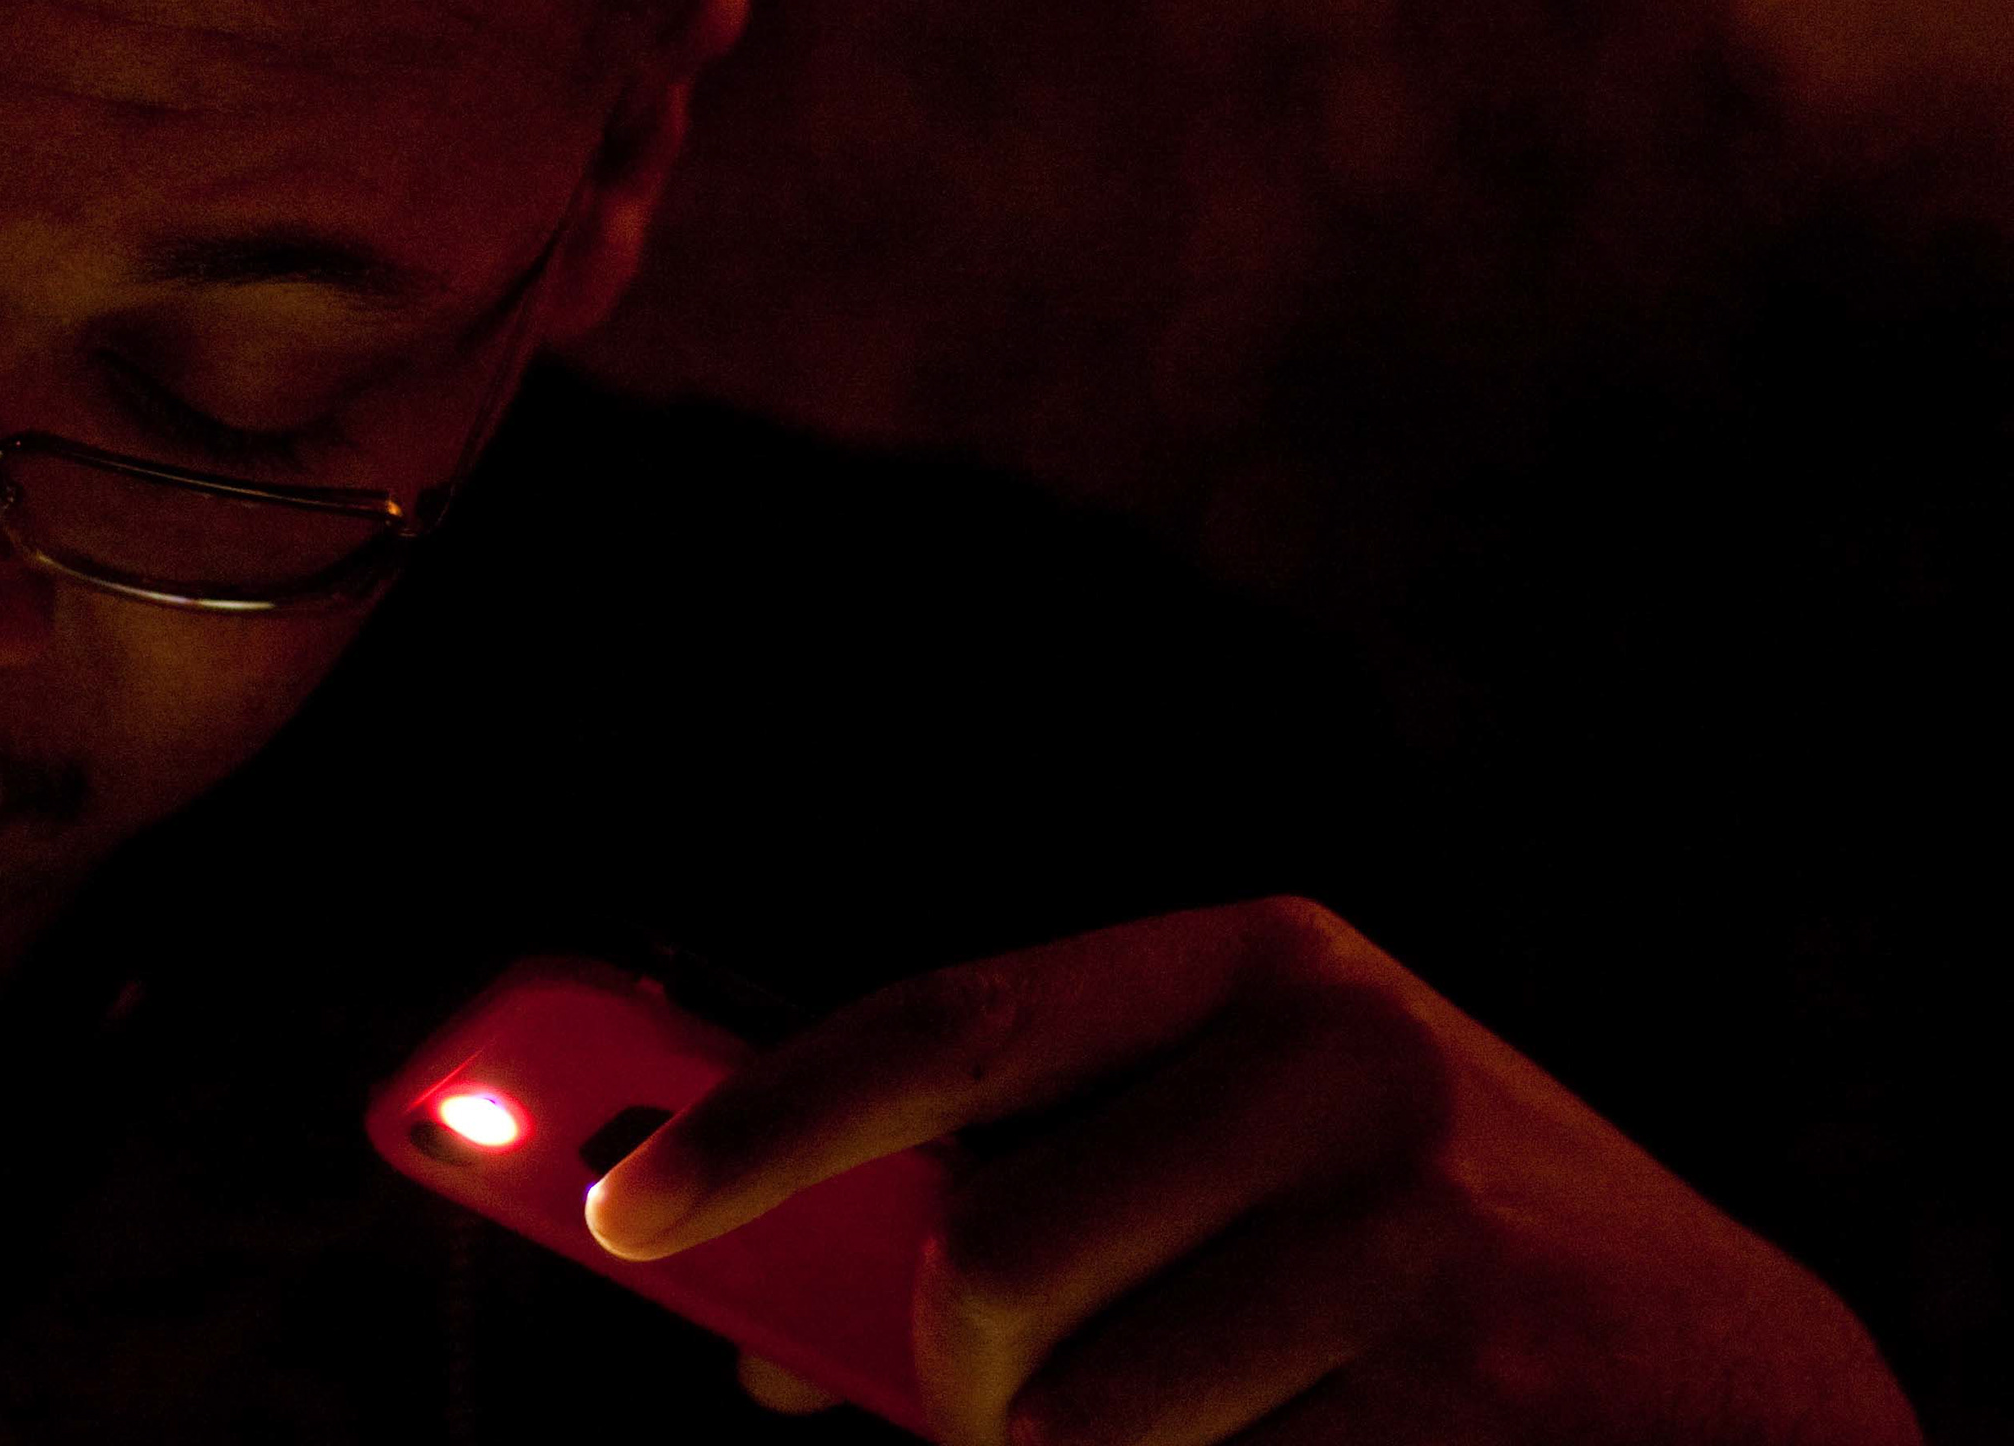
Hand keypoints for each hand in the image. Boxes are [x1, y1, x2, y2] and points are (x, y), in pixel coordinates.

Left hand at [580, 898, 1916, 1444]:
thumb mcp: (1239, 1165)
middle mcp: (1333, 1048)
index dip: (754, 1118)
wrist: (1748, 1384)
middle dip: (952, 1377)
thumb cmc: (1425, 1266)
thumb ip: (1023, 1195)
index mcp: (1251, 961)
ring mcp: (1412, 1210)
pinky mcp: (1463, 1374)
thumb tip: (756, 1328)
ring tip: (1218, 1423)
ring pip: (1073, 1415)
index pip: (939, 1022)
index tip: (614, 1209)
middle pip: (982, 1258)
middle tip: (997, 1404)